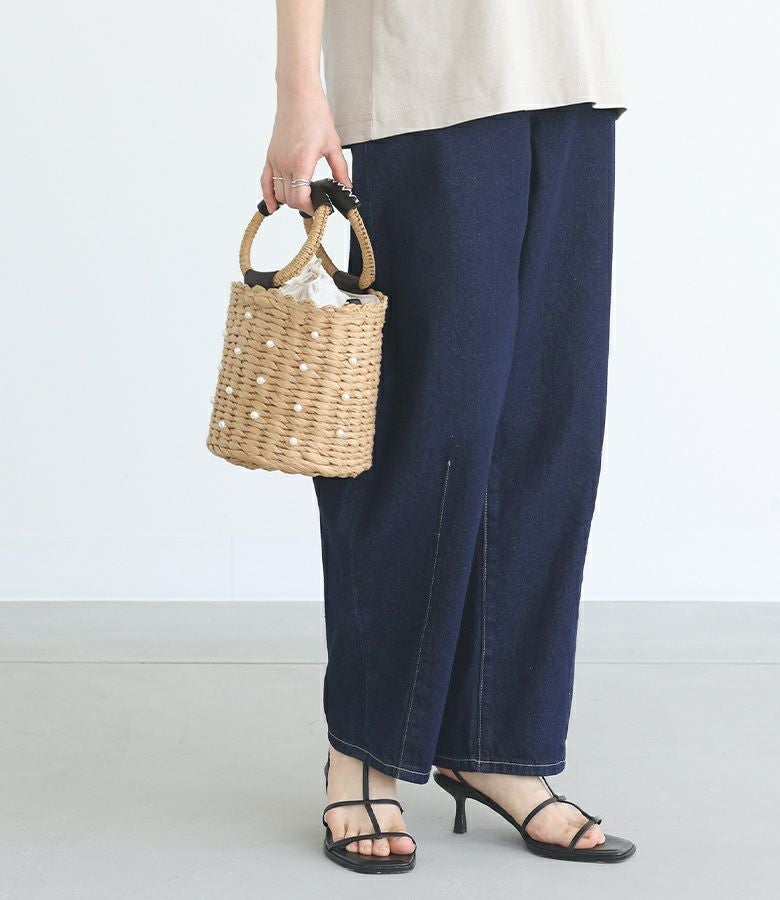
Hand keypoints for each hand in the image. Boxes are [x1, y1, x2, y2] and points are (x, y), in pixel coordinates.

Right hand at [261, 86, 349, 215]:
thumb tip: (347, 187)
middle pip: (289, 199)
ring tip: (303, 199)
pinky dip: (268, 195)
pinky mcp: (270, 156)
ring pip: (278, 193)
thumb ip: (340, 170)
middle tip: (316, 203)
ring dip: (290, 200)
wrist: (298, 95)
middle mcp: (285, 163)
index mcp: (301, 162)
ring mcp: (275, 160)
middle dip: (303, 205)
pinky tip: (274, 207)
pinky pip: (265, 182)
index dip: (310, 208)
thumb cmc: (315, 115)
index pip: (300, 199)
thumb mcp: (333, 145)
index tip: (321, 208)